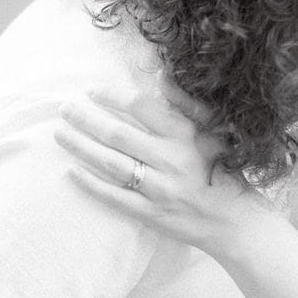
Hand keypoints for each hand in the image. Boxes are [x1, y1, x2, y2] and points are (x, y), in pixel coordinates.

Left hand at [55, 86, 266, 252]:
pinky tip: (71, 171)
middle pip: (117, 134)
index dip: (113, 95)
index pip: (141, 106)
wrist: (236, 222)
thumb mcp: (215, 132)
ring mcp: (159, 189)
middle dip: (86, 119)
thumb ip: (187, 103)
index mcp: (186, 136)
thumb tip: (162, 75)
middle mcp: (171, 160)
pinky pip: (114, 197)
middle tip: (65, 109)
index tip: (92, 90)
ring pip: (111, 164)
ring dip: (81, 147)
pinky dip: (90, 184)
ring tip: (60, 134)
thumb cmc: (225, 171)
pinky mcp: (151, 214)